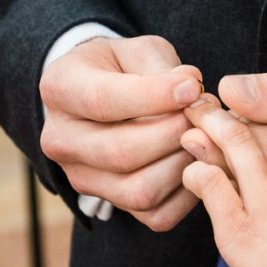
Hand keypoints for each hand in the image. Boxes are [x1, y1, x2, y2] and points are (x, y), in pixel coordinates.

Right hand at [39, 35, 203, 230]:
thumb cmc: (125, 67)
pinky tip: (199, 162)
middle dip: (174, 134)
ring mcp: (82, 178)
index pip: (103, 101)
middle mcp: (61, 141)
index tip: (193, 87)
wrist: (103, 94)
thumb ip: (163, 66)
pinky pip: (155, 215)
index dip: (154, 96)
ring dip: (184, 165)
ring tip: (204, 138)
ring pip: (140, 191)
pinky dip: (188, 194)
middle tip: (205, 116)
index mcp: (60, 89)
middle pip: (122, 153)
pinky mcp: (110, 203)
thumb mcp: (139, 51)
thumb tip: (191, 86)